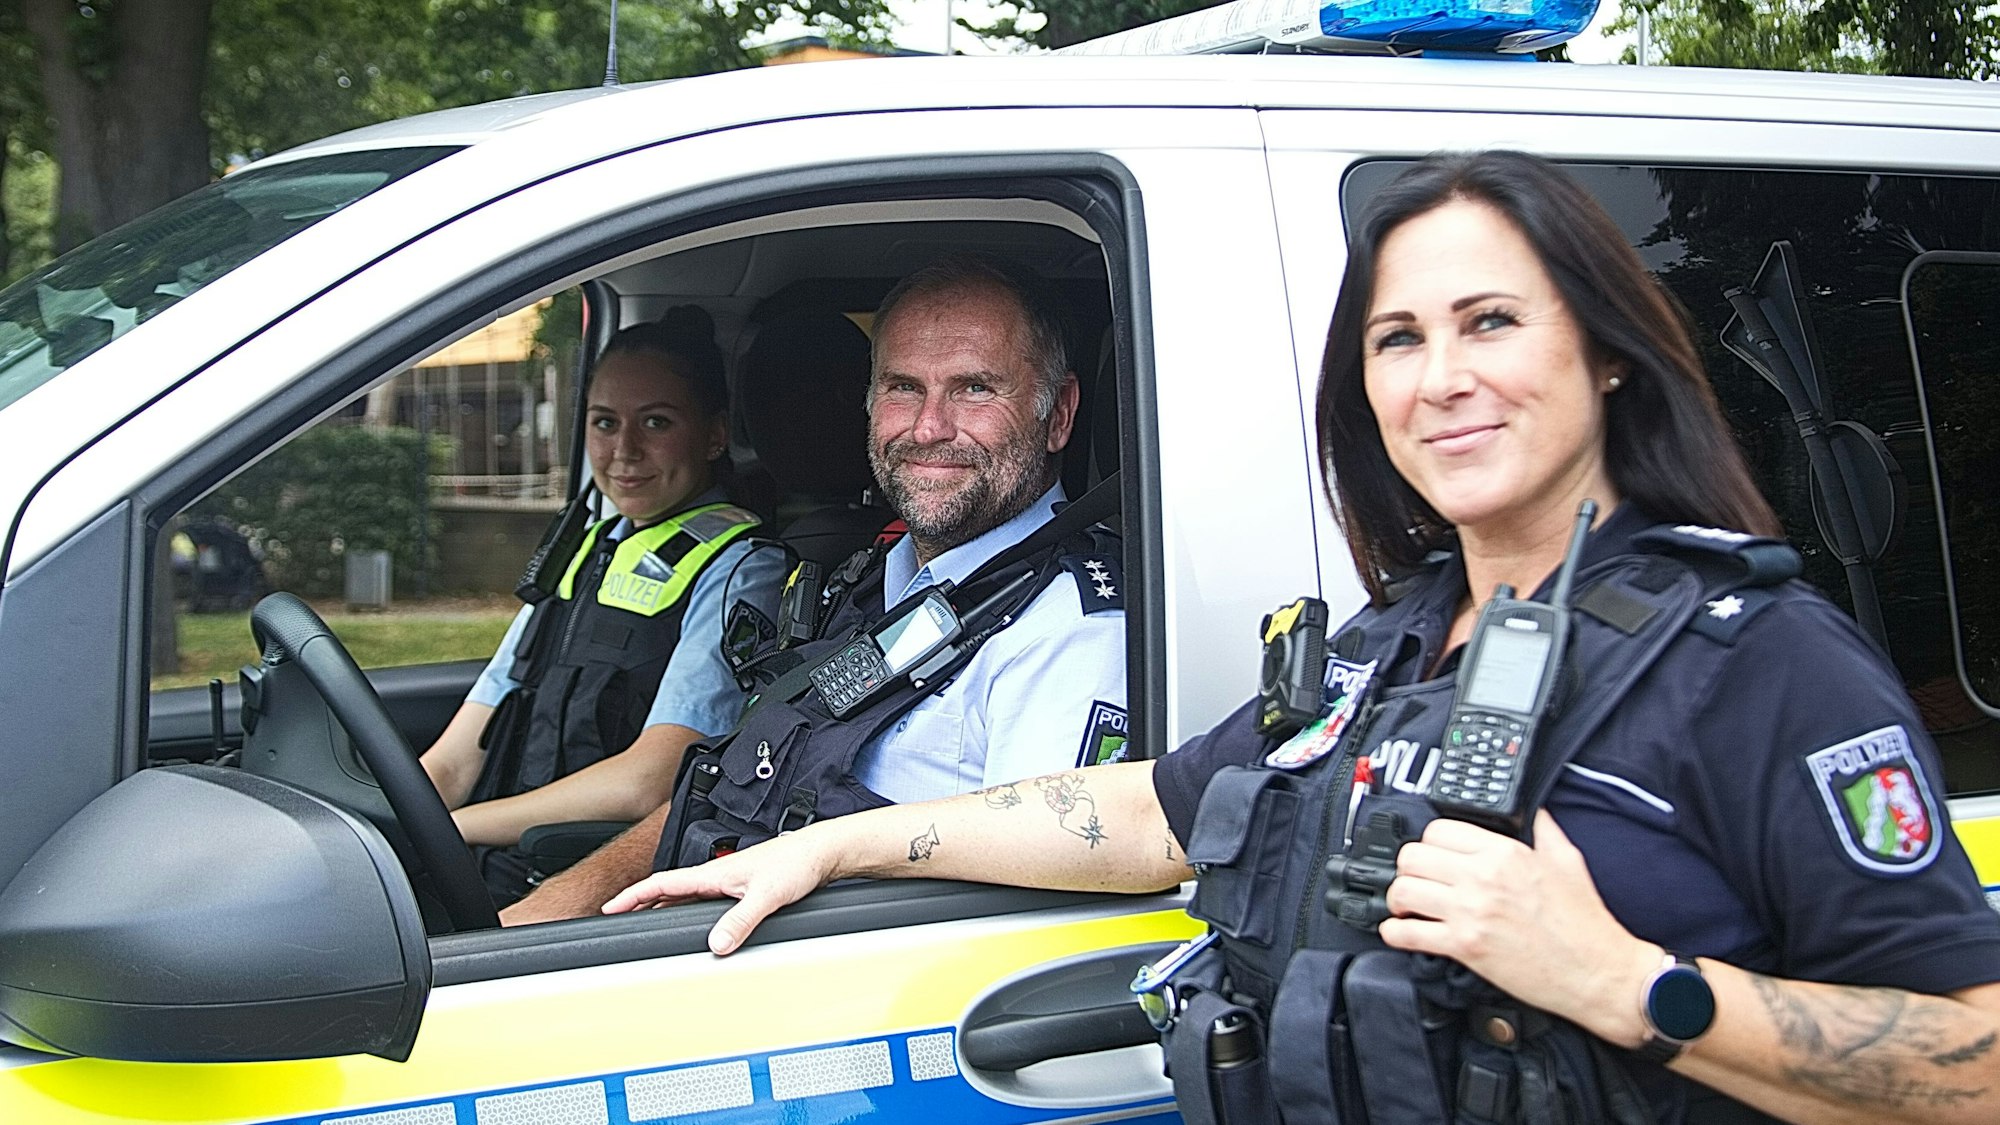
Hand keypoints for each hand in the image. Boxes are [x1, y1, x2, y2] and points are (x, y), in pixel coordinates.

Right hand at [601, 829, 837, 954]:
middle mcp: (718, 876)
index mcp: (715, 874)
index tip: (610, 907)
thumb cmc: (797, 864)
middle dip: (641, 904)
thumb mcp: (767, 895)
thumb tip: (717, 944)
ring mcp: (729, 881)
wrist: (822, 852)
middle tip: (619, 919)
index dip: (634, 895)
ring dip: (664, 907)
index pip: (663, 883)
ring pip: (686, 896)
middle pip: (668, 891)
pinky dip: (689, 911)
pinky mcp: (743, 887)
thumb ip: (741, 919)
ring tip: (646, 923)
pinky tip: (693, 922)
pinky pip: (704, 901)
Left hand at [1379, 809, 1658, 1045]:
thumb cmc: (1586, 924)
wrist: (1599, 972)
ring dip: (1398, 899)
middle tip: (1415, 881)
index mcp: (1506, 853)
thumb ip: (1546, 831)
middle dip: (1408, 869)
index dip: (1429, 843)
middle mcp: (1483, 878)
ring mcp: (1471, 912)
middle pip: (1413, 857)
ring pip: (1404, 890)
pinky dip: (1395, 933)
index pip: (1439, 830)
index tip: (1432, 856)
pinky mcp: (1466, 947)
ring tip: (1406, 906)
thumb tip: (1537, 813)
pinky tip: (1401, 932)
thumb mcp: (1568, 862)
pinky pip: (1409, 934)